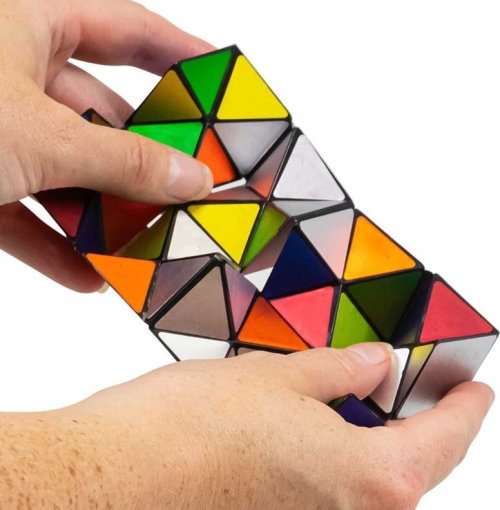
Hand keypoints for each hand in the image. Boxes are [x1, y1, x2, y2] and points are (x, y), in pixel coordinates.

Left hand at [0, 0, 213, 291]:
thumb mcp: (39, 138)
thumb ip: (126, 162)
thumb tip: (195, 179)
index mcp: (28, 24)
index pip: (127, 30)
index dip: (178, 52)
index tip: (217, 77)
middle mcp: (14, 75)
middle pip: (105, 118)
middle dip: (146, 161)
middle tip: (187, 189)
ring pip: (70, 174)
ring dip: (106, 215)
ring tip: (145, 246)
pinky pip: (29, 214)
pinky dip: (58, 247)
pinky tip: (88, 276)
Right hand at [1, 343, 492, 508]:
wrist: (115, 477)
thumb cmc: (193, 430)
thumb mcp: (282, 377)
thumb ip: (340, 371)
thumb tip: (375, 365)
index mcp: (369, 481)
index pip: (447, 440)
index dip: (465, 409)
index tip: (475, 389)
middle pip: (404, 465)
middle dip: (404, 419)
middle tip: (394, 379)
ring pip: (358, 477)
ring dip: (357, 435)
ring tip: (338, 392)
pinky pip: (320, 488)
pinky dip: (322, 454)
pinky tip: (296, 421)